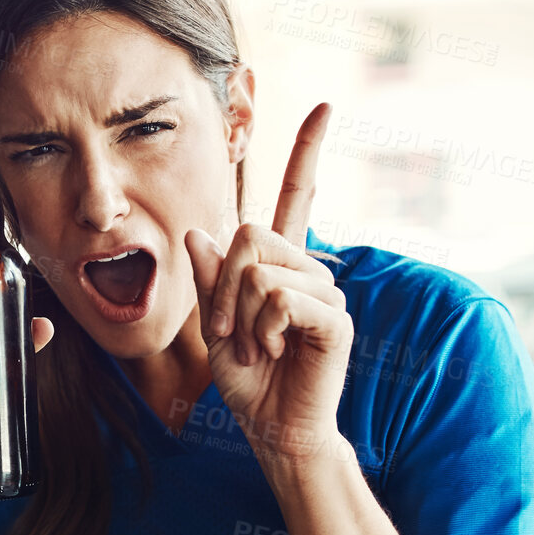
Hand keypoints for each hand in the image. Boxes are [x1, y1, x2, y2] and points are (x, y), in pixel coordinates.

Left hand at [184, 104, 351, 466]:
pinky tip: (280, 351)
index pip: (296, 197)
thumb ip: (209, 278)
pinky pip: (280, 299)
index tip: (324, 106)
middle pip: (250, 235)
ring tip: (260, 347)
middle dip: (222, 287)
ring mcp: (325, 291)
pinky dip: (264, 329)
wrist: (274, 428)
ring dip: (241, 316)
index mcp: (280, 265)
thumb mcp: (215, 325)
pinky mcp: (335, 318)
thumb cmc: (249, 380)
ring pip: (259, 271)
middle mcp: (308, 269)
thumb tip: (198, 232)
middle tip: (229, 331)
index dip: (307, 151)